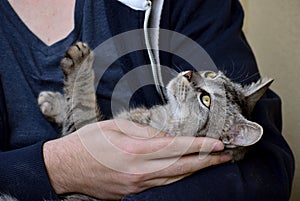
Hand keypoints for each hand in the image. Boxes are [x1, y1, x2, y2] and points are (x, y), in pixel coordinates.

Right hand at [43, 119, 231, 199]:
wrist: (65, 168)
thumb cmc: (88, 143)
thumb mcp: (115, 127)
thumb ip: (144, 132)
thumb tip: (165, 138)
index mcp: (135, 151)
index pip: (176, 147)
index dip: (199, 145)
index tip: (217, 143)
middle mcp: (139, 171)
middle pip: (181, 168)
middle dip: (206, 161)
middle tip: (225, 156)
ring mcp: (136, 186)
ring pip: (174, 179)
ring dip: (195, 171)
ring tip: (211, 163)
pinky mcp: (132, 192)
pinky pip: (161, 185)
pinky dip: (177, 178)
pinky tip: (186, 173)